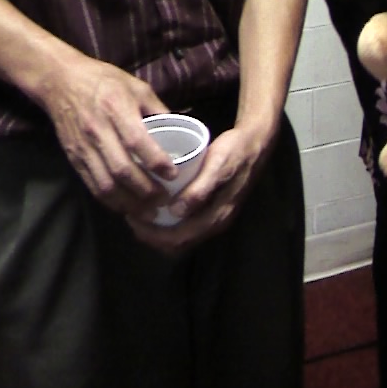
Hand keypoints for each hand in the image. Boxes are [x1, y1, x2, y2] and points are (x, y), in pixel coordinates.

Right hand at [38, 52, 177, 215]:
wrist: (62, 81)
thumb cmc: (104, 80)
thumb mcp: (136, 86)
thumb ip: (157, 108)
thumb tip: (180, 128)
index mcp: (116, 108)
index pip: (137, 141)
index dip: (156, 161)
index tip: (173, 174)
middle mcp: (98, 131)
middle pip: (122, 169)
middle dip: (145, 191)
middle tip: (165, 200)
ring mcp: (83, 147)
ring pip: (106, 184)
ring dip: (129, 203)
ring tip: (148, 212)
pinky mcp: (74, 159)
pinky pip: (92, 186)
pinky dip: (110, 201)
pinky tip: (126, 207)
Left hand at [125, 121, 272, 253]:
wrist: (256, 144)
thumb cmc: (235, 151)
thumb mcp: (218, 165)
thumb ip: (200, 189)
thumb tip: (176, 212)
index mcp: (216, 217)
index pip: (180, 238)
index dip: (154, 234)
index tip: (133, 219)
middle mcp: (215, 224)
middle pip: (178, 243)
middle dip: (152, 236)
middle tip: (130, 218)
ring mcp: (214, 218)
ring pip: (182, 237)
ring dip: (160, 232)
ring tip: (140, 215)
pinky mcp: (212, 210)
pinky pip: (187, 227)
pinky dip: (169, 225)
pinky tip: (159, 209)